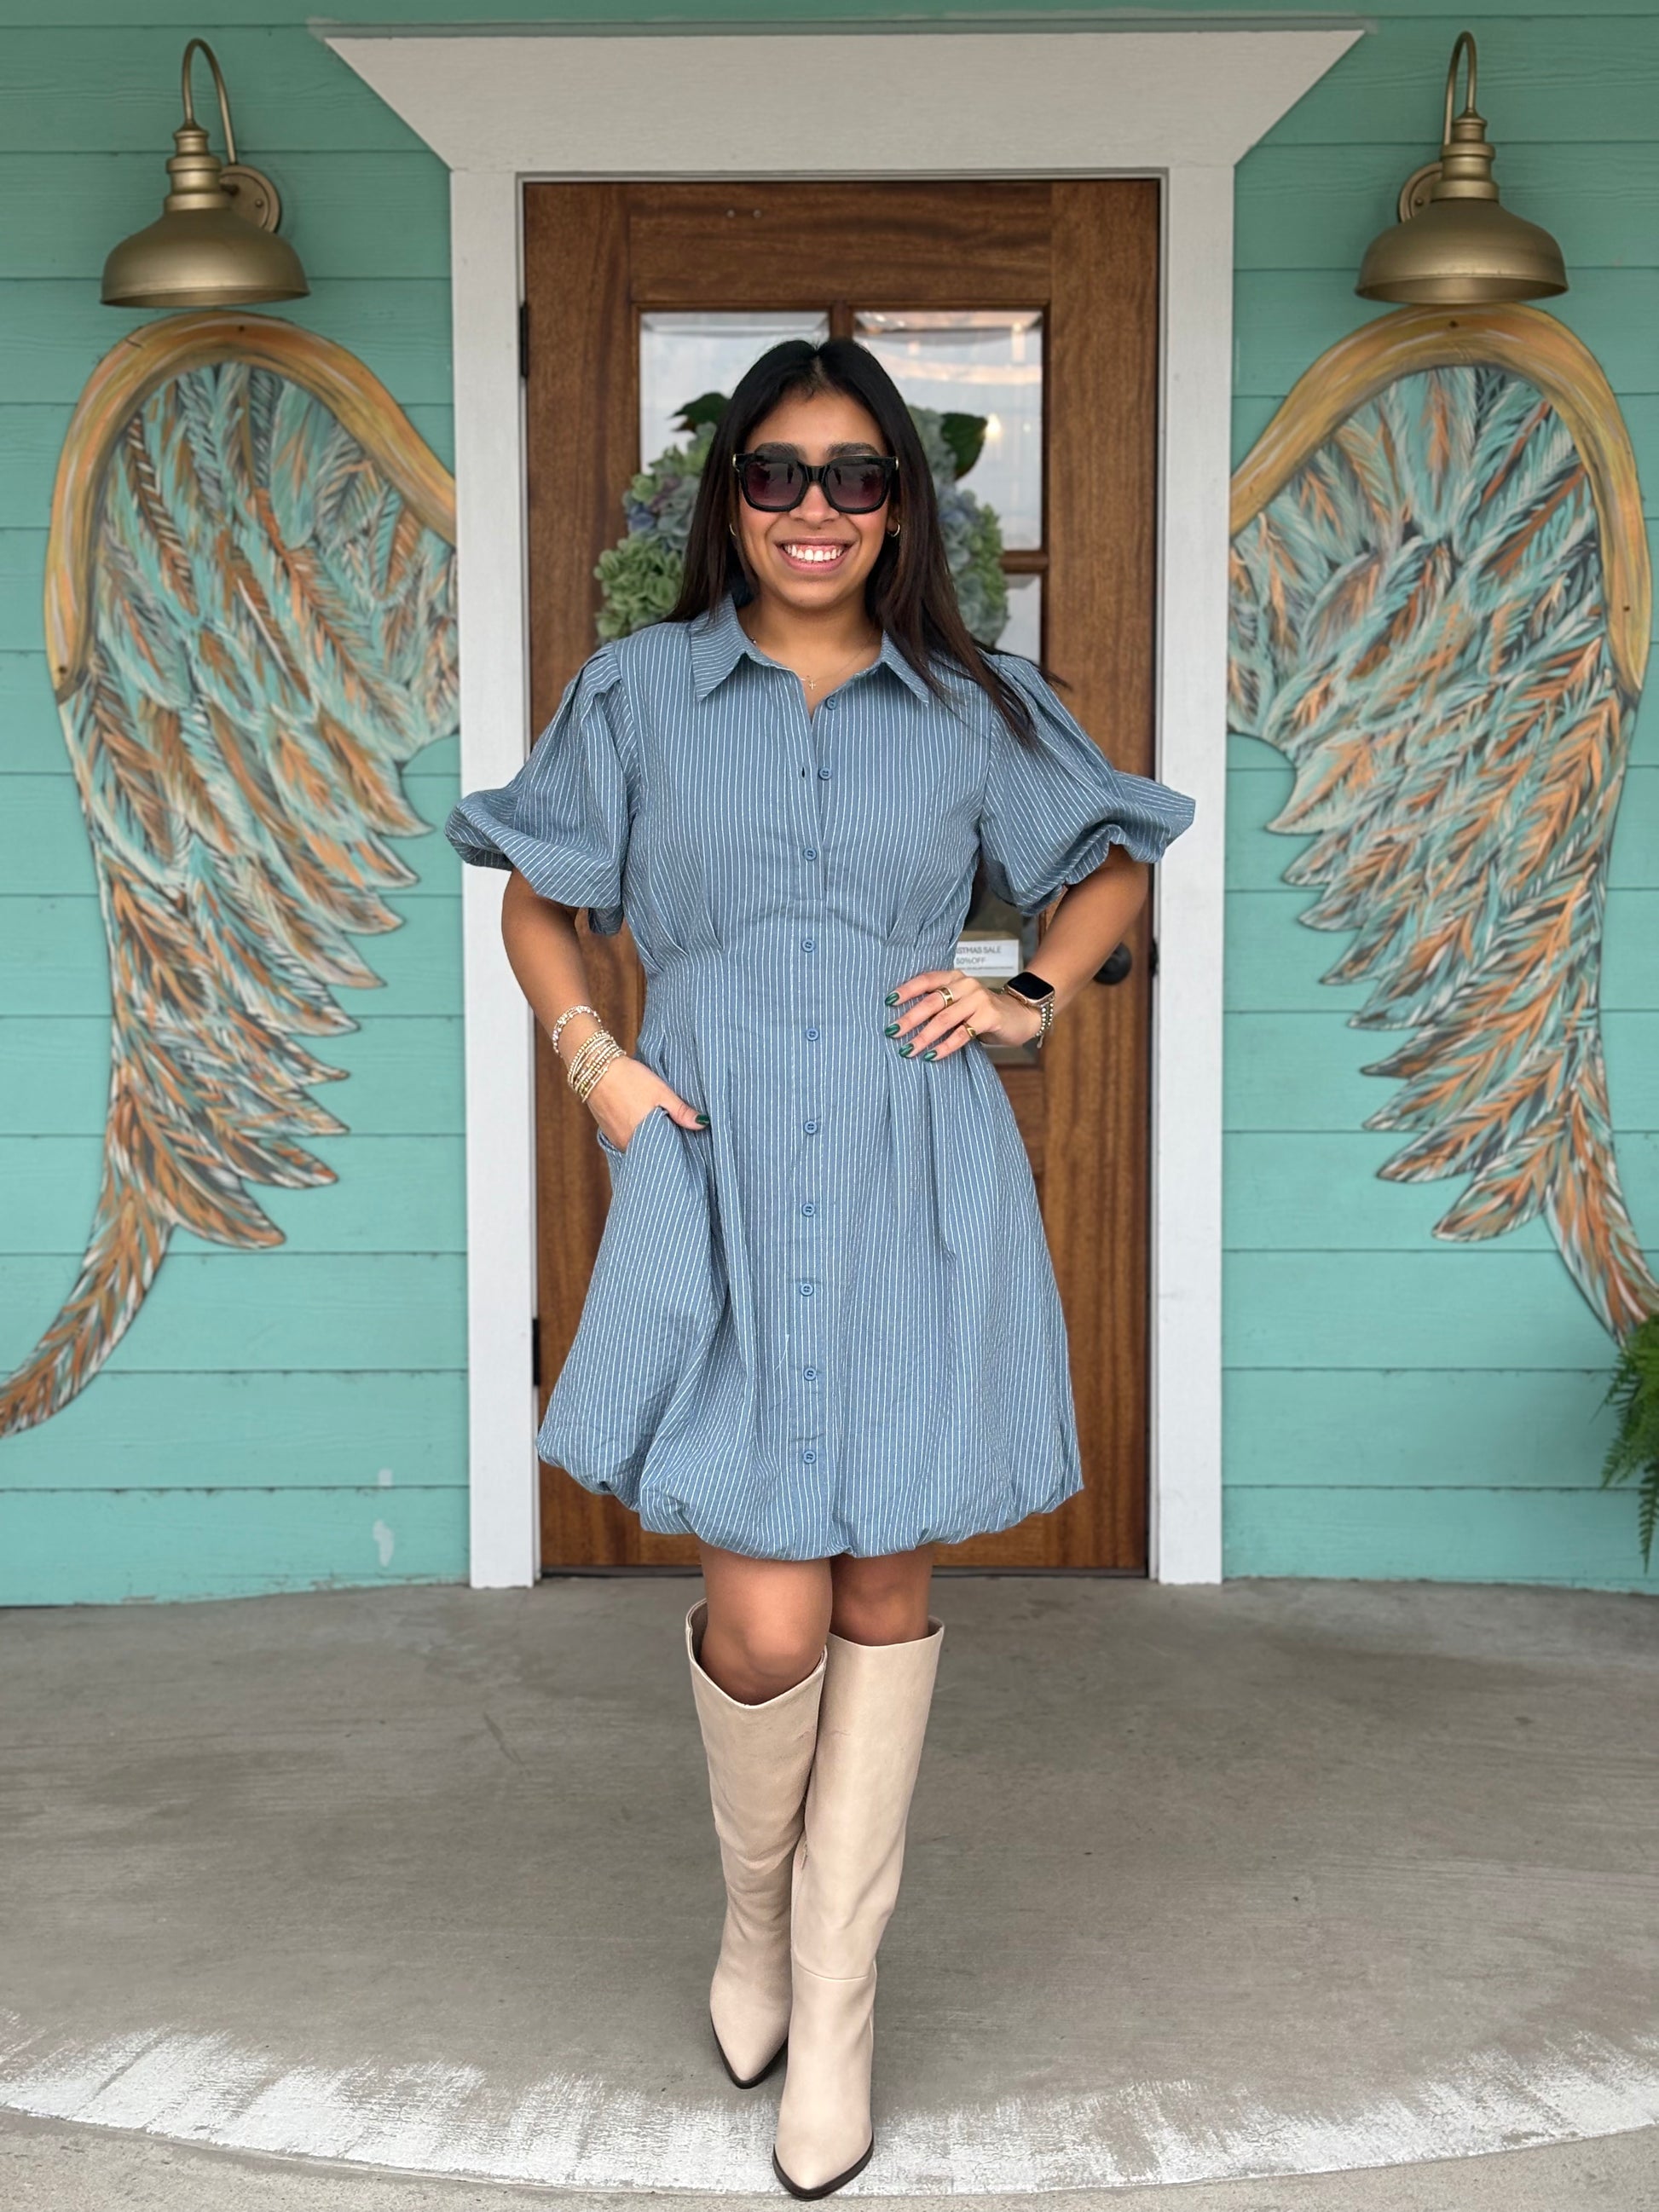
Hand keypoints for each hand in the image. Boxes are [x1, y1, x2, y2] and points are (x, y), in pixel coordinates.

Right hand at [583, 1052, 706, 1150]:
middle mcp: (627, 1144)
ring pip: (639, 1145)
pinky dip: (637, 1133)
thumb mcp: (661, 1092)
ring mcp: (616, 1140)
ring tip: (659, 1123)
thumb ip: (681, 1111)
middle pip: (652, 1150)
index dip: (676, 1147)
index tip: (685, 1139)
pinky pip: (628, 1139)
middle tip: (674, 1128)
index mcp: (643, 1138)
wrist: (596, 1068)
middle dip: (664, 1142)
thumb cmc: (630, 1079)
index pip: (666, 1153)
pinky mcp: (608, 1133)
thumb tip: (702, 1124)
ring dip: (650, 1138)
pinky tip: (642, 1120)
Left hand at [887, 968, 1043, 1058]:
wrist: (1020, 1015)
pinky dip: (945, 1046)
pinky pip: (962, 1034)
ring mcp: (979, 999)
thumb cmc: (983, 1011)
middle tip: (892, 1032)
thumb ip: (940, 1004)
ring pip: (944, 1019)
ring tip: (909, 1049)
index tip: (888, 1002)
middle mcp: (966, 984)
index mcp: (955, 977)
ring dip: (924, 1036)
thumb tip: (904, 1021)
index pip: (926, 980)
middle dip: (910, 1018)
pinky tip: (933, 1056)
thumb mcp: (961, 1001)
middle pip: (931, 1001)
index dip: (906, 990)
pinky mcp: (989, 1016)